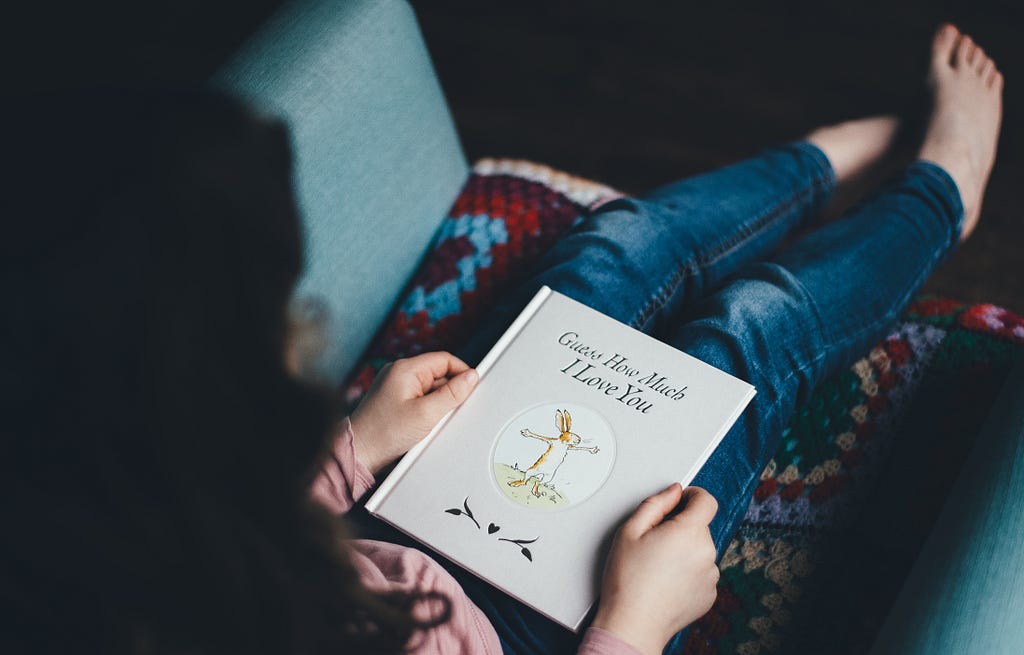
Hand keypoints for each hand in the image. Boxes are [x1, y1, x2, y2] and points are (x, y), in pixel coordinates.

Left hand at [349, 352, 478, 474]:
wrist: (359, 453)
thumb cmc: (384, 433)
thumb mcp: (427, 413)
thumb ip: (453, 393)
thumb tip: (471, 377)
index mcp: (405, 369)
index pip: (444, 359)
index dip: (462, 371)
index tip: (473, 387)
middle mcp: (399, 374)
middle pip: (438, 374)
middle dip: (449, 392)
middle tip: (449, 412)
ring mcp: (396, 388)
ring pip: (431, 389)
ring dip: (438, 404)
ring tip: (430, 423)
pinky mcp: (395, 402)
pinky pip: (421, 400)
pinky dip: (428, 411)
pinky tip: (424, 426)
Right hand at [592, 483, 719, 654]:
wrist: (633, 623)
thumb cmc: (627, 580)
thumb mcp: (630, 530)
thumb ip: (655, 503)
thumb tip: (673, 491)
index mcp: (689, 533)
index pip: (706, 501)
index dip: (693, 495)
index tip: (681, 500)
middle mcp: (706, 553)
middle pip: (700, 527)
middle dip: (681, 528)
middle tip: (654, 542)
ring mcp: (711, 576)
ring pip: (700, 550)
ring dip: (685, 551)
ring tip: (658, 567)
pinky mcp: (710, 594)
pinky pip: (701, 572)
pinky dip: (688, 572)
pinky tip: (666, 581)